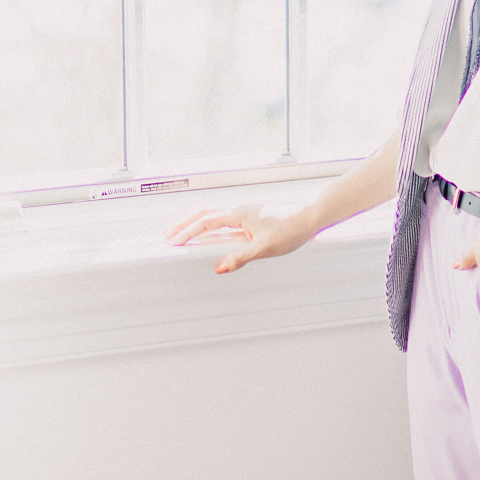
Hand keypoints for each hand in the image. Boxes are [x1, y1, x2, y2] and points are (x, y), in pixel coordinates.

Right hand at [165, 203, 317, 275]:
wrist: (312, 216)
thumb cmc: (291, 229)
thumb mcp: (264, 248)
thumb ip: (240, 258)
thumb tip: (219, 268)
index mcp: (238, 214)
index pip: (205, 223)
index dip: (187, 233)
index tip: (172, 242)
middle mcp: (239, 210)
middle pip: (204, 215)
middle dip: (185, 225)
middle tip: (168, 236)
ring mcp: (245, 212)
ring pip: (214, 216)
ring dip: (197, 225)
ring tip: (184, 235)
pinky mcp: (252, 217)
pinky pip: (225, 220)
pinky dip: (212, 226)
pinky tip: (211, 236)